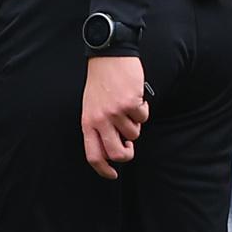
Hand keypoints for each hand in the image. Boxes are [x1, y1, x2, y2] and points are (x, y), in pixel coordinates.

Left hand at [81, 53, 147, 178]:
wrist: (108, 56)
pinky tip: (135, 97)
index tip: (112, 175)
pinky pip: (143, 117)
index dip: (104, 170)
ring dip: (135, 123)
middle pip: (117, 154)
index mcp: (88, 122)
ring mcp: (116, 112)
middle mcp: (101, 120)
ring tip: (128, 107)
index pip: (93, 155)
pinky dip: (142, 109)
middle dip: (127, 155)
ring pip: (134, 134)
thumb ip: (100, 127)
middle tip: (129, 147)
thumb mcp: (91, 107)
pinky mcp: (131, 103)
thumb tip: (117, 148)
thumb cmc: (100, 83)